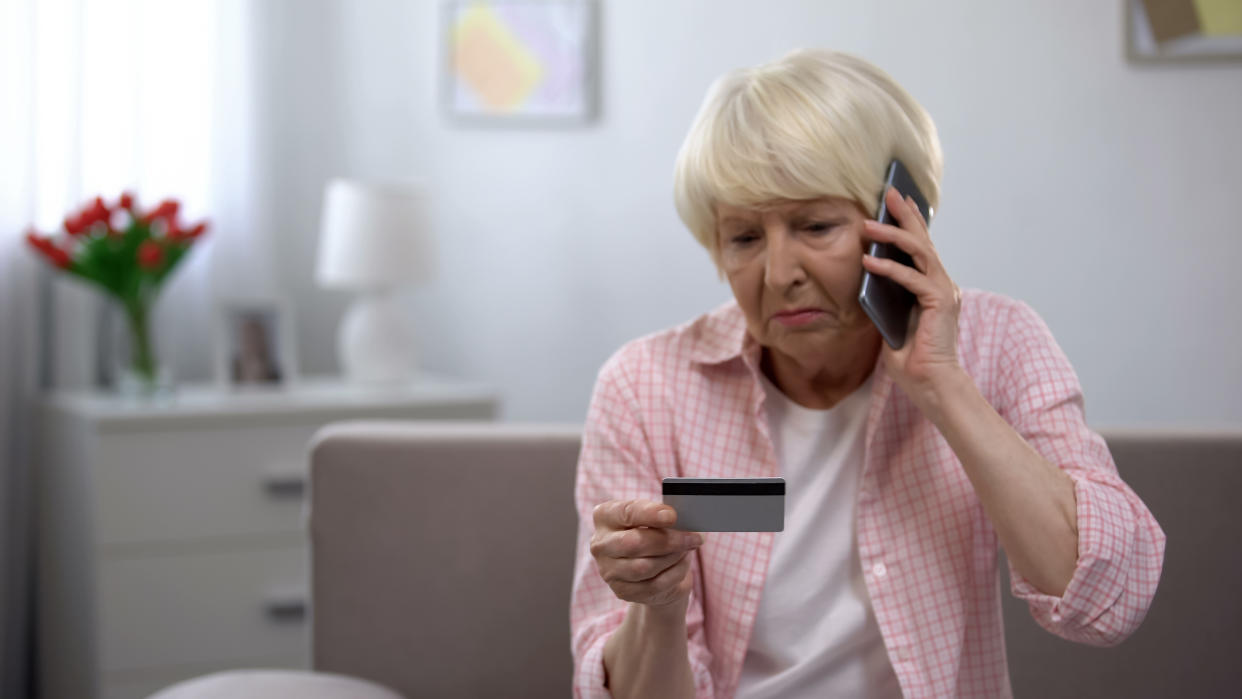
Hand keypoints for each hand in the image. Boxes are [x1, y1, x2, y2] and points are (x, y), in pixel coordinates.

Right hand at [590, 499, 703, 610]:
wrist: (651, 566)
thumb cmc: (653, 533)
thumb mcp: (655, 518)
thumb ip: (663, 516)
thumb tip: (683, 522)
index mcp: (605, 517)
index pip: (626, 513)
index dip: (650, 514)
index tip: (672, 516)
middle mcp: (600, 544)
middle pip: (634, 543)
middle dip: (668, 540)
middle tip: (694, 538)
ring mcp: (608, 570)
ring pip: (645, 567)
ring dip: (673, 557)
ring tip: (688, 549)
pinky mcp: (621, 591)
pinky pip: (653, 585)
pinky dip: (674, 574)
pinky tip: (682, 564)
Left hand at [861, 186, 963, 402]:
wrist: (931, 385)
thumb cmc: (911, 358)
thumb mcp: (889, 321)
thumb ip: (883, 299)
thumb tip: (865, 276)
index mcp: (932, 287)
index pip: (920, 248)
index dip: (909, 223)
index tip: (895, 201)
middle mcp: (942, 284)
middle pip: (923, 241)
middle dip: (905, 215)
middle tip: (890, 192)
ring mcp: (943, 292)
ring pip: (920, 252)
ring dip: (892, 235)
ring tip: (868, 224)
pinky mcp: (939, 303)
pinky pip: (912, 278)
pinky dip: (889, 268)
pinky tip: (868, 260)